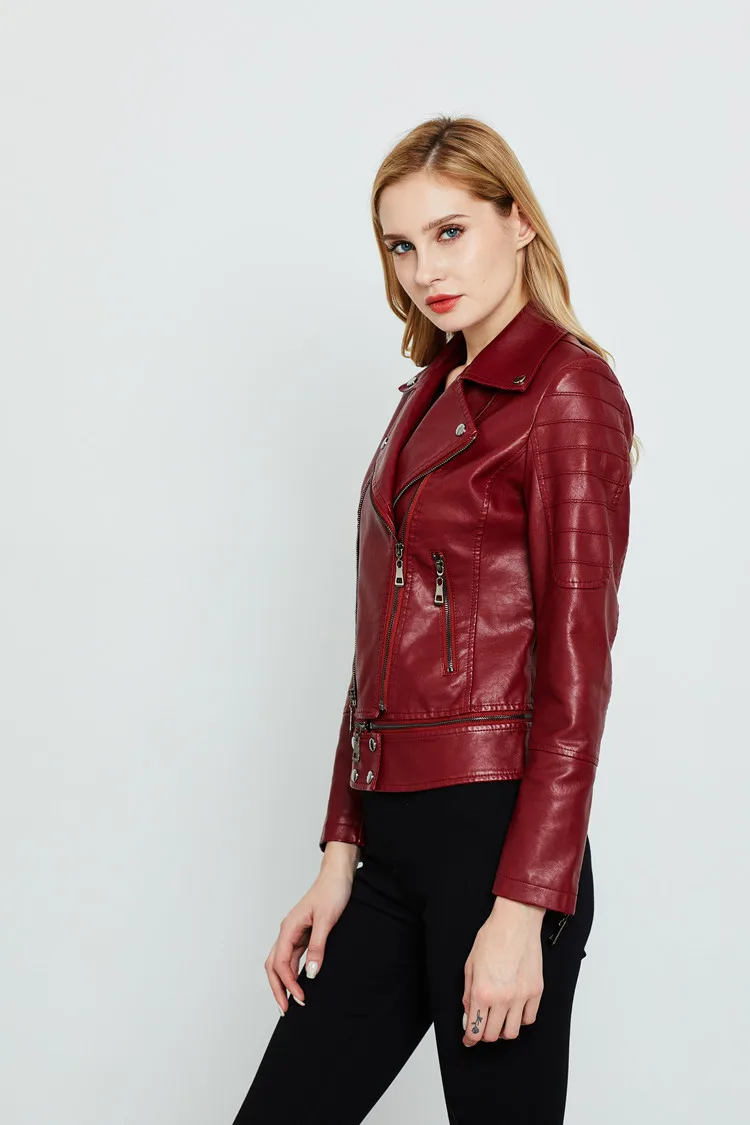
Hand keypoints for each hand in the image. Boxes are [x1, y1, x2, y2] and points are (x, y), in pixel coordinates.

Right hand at [265, 846, 359, 1014]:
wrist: (338, 875)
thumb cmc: (332, 892)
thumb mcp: (327, 920)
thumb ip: (318, 947)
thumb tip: (310, 973)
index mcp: (289, 927)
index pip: (281, 962)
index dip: (288, 983)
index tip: (299, 998)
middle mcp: (288, 931)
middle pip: (273, 965)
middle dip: (277, 988)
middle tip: (285, 1009)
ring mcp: (295, 932)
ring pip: (281, 961)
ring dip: (284, 981)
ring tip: (291, 1000)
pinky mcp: (304, 933)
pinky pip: (293, 956)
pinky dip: (292, 971)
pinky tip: (300, 981)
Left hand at [461, 896, 545, 1045]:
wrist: (516, 922)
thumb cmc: (492, 937)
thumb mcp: (470, 964)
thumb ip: (467, 992)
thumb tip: (469, 1013)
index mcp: (482, 992)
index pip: (475, 1030)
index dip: (470, 1039)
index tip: (469, 1040)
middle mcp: (502, 998)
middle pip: (493, 1035)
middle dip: (484, 1034)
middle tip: (482, 1026)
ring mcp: (521, 997)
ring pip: (512, 1032)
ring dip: (503, 1030)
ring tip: (498, 1019)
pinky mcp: (536, 992)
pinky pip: (529, 1019)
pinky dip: (520, 1019)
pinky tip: (514, 1010)